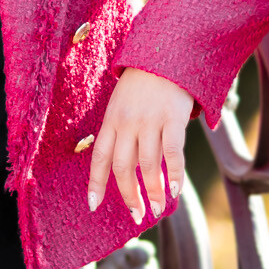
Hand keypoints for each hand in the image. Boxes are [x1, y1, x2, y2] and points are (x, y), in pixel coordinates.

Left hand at [88, 68, 194, 224]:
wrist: (166, 52)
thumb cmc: (145, 83)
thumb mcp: (122, 104)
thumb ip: (121, 131)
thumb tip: (127, 166)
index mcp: (111, 121)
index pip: (99, 158)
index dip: (96, 184)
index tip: (94, 206)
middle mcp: (127, 123)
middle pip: (123, 167)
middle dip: (129, 195)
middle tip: (138, 216)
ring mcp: (149, 120)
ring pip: (148, 164)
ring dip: (154, 191)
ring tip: (159, 209)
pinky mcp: (172, 117)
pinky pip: (172, 152)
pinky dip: (173, 173)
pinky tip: (175, 190)